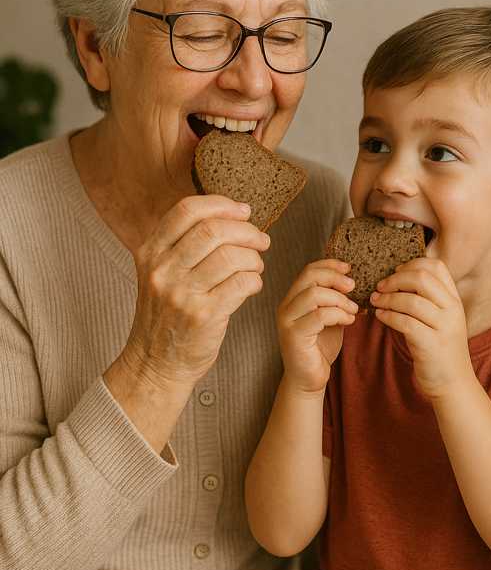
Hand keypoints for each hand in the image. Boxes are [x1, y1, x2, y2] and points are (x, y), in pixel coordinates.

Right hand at [122, 195, 270, 388]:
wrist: (155, 364)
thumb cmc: (166, 314)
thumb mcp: (159, 273)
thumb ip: (182, 244)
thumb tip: (231, 213)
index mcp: (150, 252)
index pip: (187, 210)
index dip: (221, 205)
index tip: (243, 211)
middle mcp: (163, 270)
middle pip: (214, 230)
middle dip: (247, 231)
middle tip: (260, 240)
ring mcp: (182, 293)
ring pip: (232, 256)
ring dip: (254, 258)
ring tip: (255, 266)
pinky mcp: (203, 315)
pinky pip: (242, 283)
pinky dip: (254, 281)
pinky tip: (251, 286)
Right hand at [277, 259, 357, 393]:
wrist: (309, 379)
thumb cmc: (320, 348)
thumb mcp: (331, 317)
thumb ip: (335, 300)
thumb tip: (354, 282)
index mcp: (294, 298)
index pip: (309, 270)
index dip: (329, 265)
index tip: (349, 267)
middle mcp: (286, 306)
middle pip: (310, 277)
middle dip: (335, 278)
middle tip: (354, 286)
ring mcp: (287, 320)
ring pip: (314, 295)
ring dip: (340, 299)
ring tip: (353, 309)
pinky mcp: (293, 335)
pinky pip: (318, 316)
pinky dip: (338, 314)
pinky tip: (349, 320)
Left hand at [370, 257, 472, 399]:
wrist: (454, 384)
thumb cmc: (439, 348)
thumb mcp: (440, 319)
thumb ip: (427, 299)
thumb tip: (396, 278)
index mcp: (454, 299)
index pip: (436, 266)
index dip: (412, 264)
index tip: (395, 272)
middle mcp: (452, 309)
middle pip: (422, 278)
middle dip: (395, 279)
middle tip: (380, 286)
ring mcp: (444, 327)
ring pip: (411, 300)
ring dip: (387, 299)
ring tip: (375, 301)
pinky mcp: (432, 344)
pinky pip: (405, 322)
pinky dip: (388, 316)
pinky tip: (380, 316)